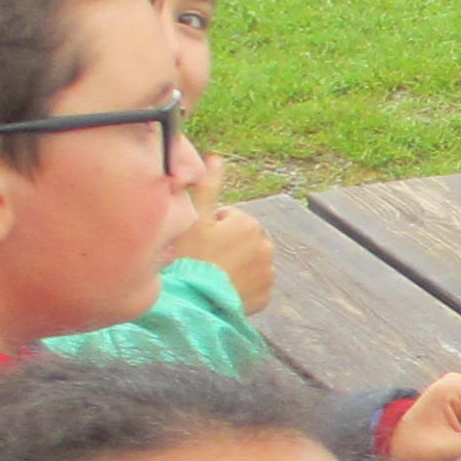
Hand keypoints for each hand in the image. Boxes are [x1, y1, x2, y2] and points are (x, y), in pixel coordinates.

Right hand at [177, 158, 280, 313]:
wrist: (196, 302)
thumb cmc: (192, 258)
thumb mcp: (194, 218)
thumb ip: (207, 187)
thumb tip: (215, 157)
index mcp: (249, 224)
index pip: (228, 219)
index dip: (209, 228)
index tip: (199, 242)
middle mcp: (266, 246)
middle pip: (240, 240)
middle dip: (225, 245)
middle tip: (205, 260)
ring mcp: (267, 273)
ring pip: (247, 263)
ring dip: (234, 265)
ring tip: (213, 275)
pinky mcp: (266, 295)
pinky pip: (252, 285)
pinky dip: (240, 286)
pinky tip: (223, 289)